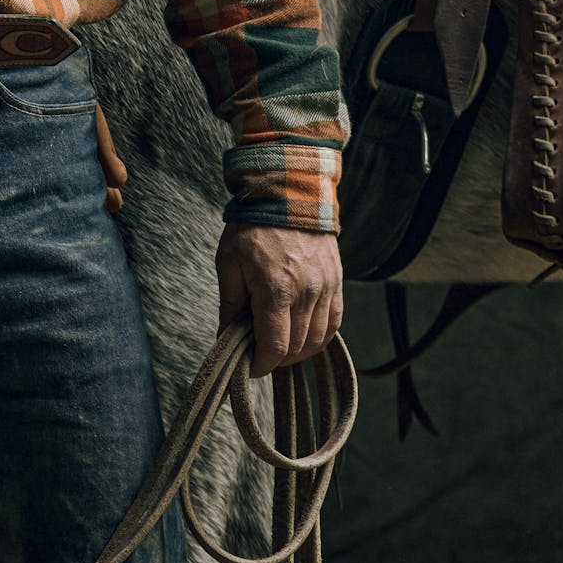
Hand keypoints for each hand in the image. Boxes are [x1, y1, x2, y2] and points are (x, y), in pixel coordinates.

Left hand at [215, 224, 343, 378]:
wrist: (288, 193)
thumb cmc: (252, 227)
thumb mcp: (229, 263)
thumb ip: (230, 305)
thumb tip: (226, 340)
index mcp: (276, 289)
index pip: (275, 346)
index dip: (262, 365)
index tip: (250, 368)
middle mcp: (306, 292)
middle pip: (297, 347)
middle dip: (276, 359)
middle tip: (259, 356)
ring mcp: (326, 287)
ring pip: (318, 339)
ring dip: (298, 351)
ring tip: (279, 347)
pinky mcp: (337, 282)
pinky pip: (333, 322)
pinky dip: (319, 337)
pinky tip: (303, 336)